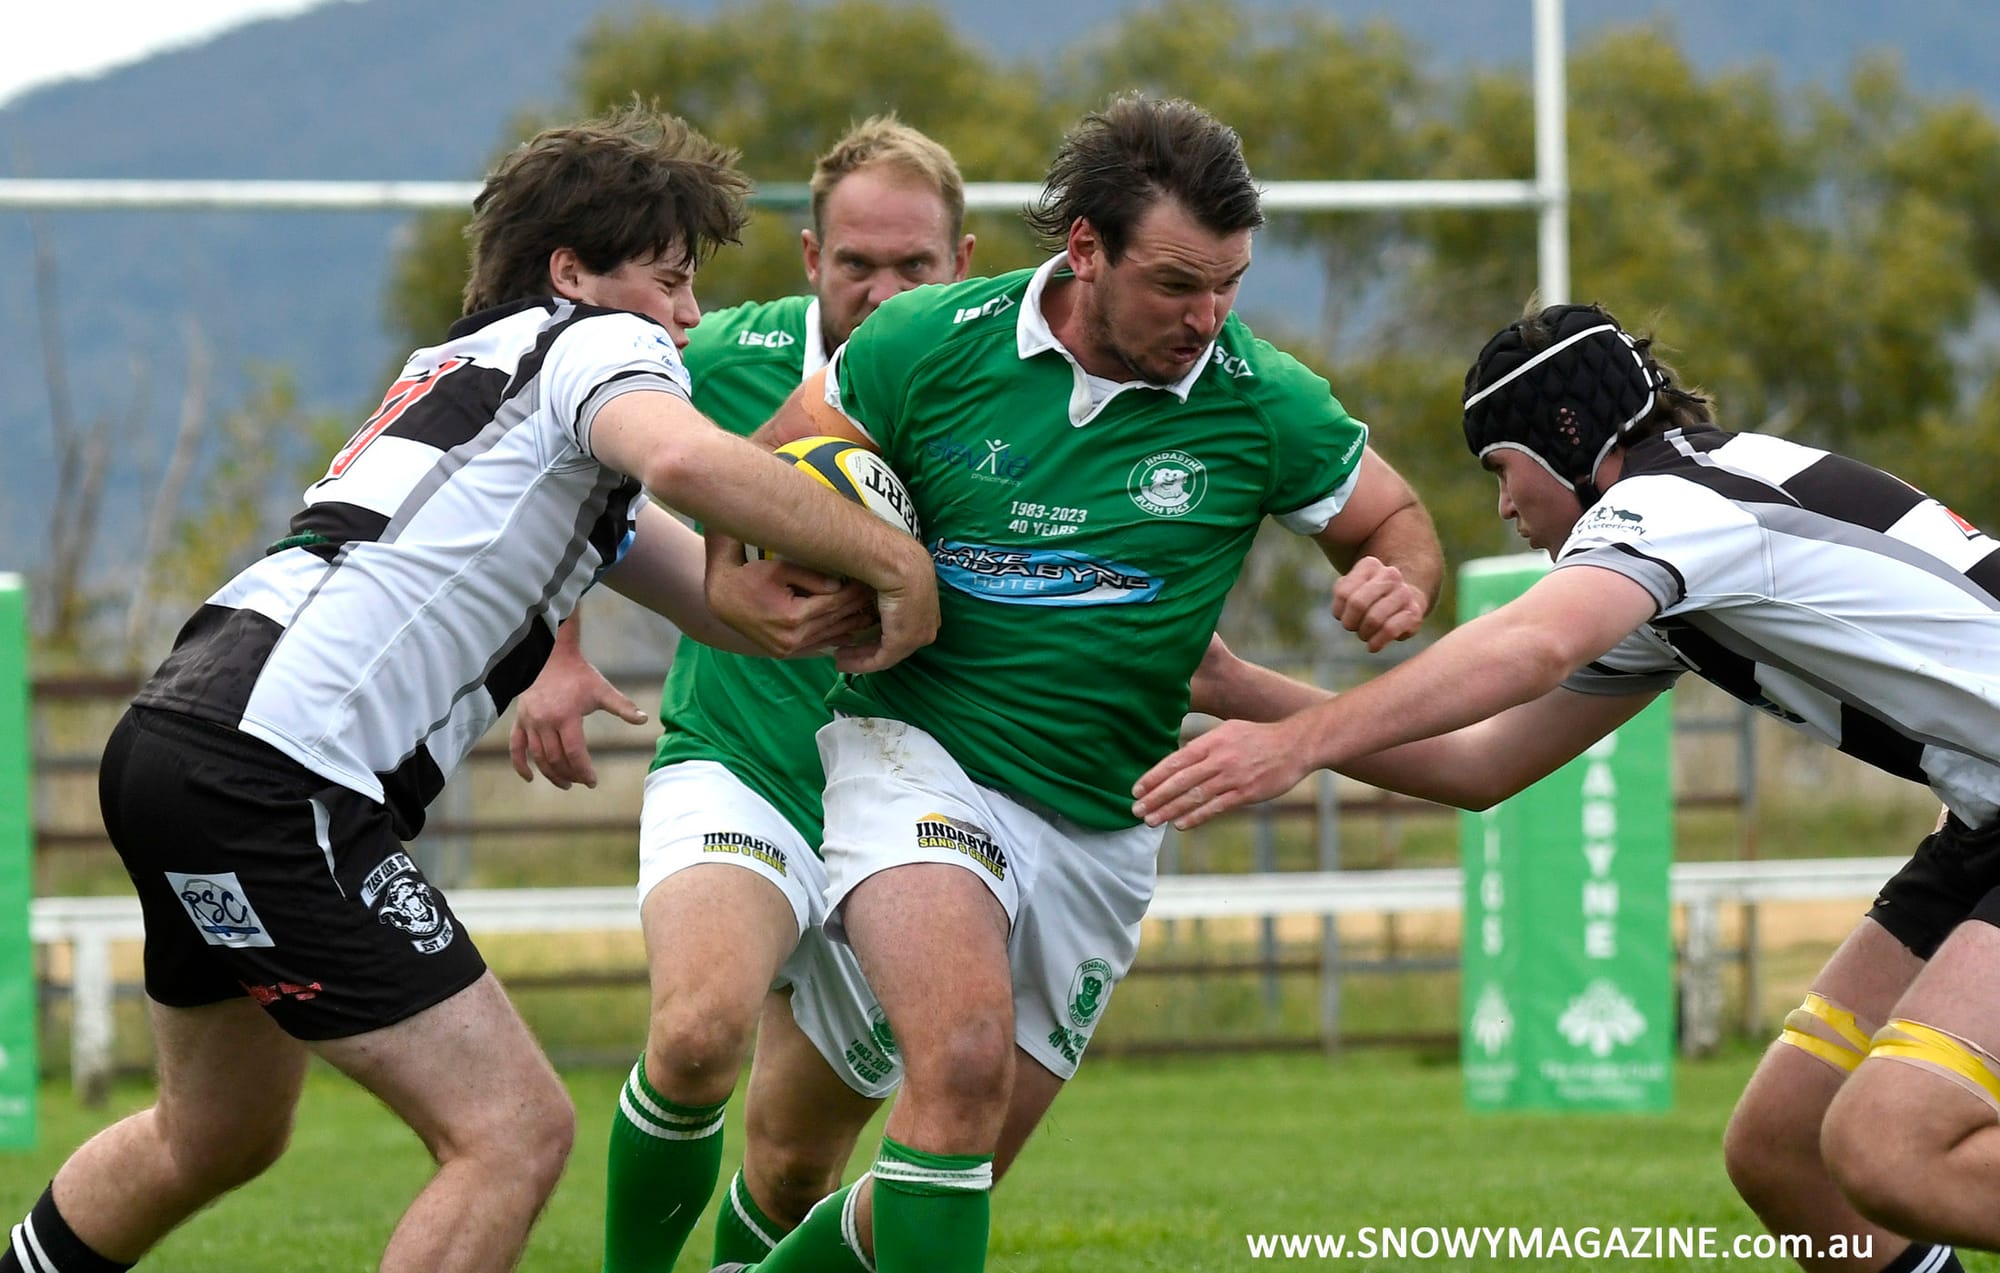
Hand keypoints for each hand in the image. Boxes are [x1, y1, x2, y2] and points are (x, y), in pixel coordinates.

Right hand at [509, 656, 646, 789]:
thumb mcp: (602, 689)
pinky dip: (520, 765)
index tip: (592, 782)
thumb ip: (623, 706)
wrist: (550, 656)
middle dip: (570, 774)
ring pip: (538, 757)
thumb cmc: (579, 674)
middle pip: (556, 758)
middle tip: (581, 781)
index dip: (584, 771)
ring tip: (565, 783)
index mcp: (566, 715)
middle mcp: (544, 721)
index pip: (575, 752)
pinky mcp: (520, 720)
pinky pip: (516, 747)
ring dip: (551, 774)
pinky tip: (530, 778)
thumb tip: (644, 720)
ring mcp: (529, 721)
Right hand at [707, 556, 877, 657]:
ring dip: (850, 626)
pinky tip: (851, 634)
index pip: (833, 604)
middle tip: (875, 597)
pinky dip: (835, 639)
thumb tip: (839, 586)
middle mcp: (792, 638)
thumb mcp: (780, 569)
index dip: (853, 593)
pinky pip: (816, 647)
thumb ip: (811, 578)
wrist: (721, 598)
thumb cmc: (749, 576)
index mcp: (793, 617)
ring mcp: (787, 649)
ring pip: (829, 637)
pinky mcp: (784, 652)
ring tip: (870, 615)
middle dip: (856, 608)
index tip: (868, 583)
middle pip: (834, 621)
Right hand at [837, 539, 939, 673]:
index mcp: (928, 608)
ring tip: (839, 659)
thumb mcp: (892, 579)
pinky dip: (859, 663)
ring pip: (886, 655)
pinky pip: (878, 660)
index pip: (902, 629)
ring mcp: (917, 636)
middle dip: (868, 651)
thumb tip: (871, 597)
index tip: (859, 637)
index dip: (880, 636)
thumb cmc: (891, 560)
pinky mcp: (902, 642)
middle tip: (845, 653)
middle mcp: (927, 626)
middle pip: (894, 645)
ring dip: (860, 658)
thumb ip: (886, 593)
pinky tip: (841, 661)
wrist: (897, 561)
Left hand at [1131, 719, 1311, 829]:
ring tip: (1151, 820)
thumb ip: (1203, 745)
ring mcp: (1233, 777)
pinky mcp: (1246, 793)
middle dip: (1155, 796)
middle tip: (1135, 810)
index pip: (1176, 760)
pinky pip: (1216, 807)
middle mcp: (1220, 759)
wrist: (1295, 744)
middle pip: (1181, 780)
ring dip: (1170, 810)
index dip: (1154, 776)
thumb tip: (1177, 759)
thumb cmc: (1257, 737)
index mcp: (1212, 741)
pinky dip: (1196, 817)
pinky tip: (1180, 824)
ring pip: (1195, 796)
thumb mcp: (1228, 730)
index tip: (1136, 789)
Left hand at [1331, 556, 1425, 652]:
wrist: (1406, 599)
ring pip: (1374, 618)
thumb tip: (1341, 612)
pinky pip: (1390, 630)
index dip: (1339, 611)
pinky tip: (1373, 646)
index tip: (1342, 615)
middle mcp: (1390, 575)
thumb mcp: (1352, 588)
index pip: (1343, 592)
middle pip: (1358, 604)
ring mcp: (1404, 593)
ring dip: (1363, 633)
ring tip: (1364, 635)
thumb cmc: (1370, 597)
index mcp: (1370, 565)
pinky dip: (1377, 642)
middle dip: (1350, 622)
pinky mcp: (1414, 613)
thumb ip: (1342, 594)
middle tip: (1352, 627)